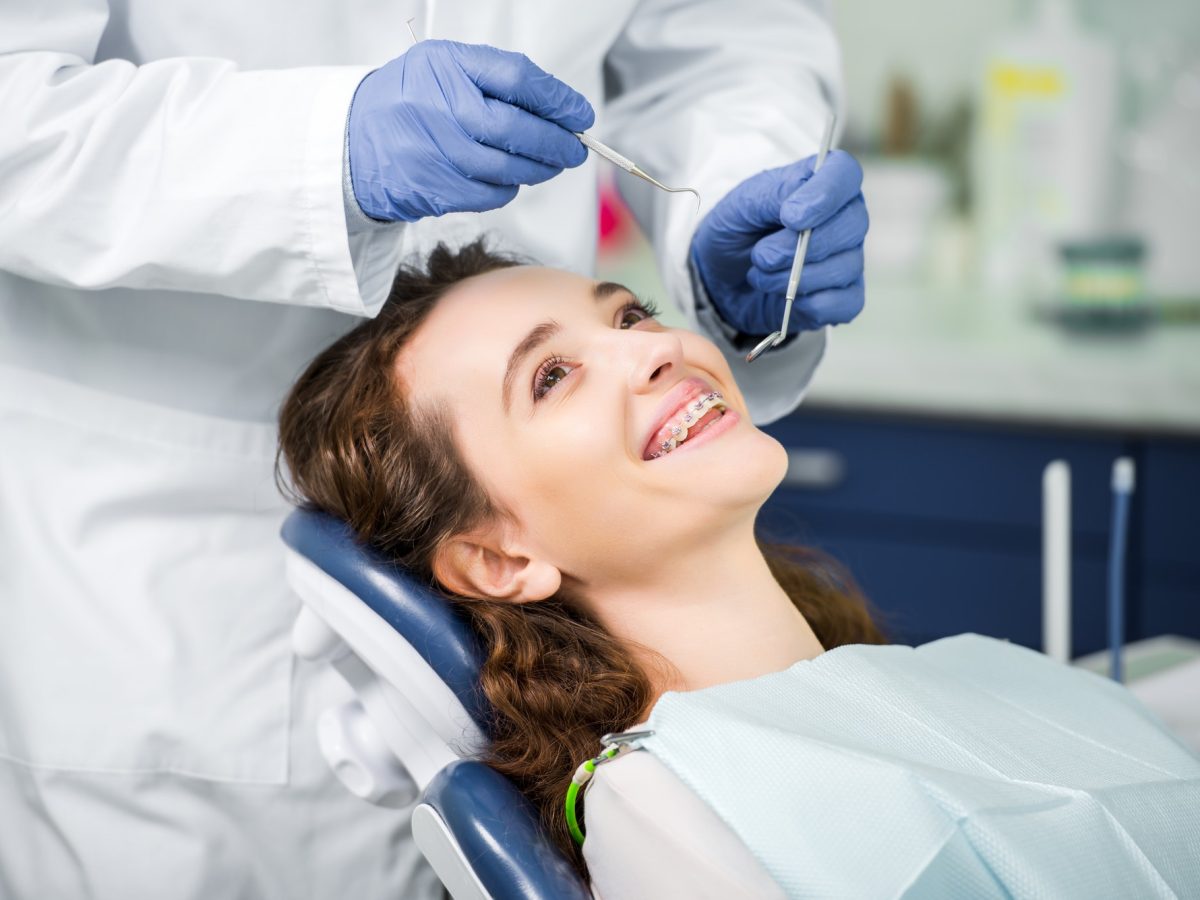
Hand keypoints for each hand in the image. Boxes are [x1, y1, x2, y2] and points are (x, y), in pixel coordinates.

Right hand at [348, 40, 593, 221]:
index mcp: (445, 65)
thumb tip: (560, 111)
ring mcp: (434, 151)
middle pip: (517, 129)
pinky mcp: (433, 188)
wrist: (353, 141)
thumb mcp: (444, 68)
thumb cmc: (410, 102)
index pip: (518, 79)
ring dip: (538, 170)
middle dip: (556, 143)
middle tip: (574, 149)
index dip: (557, 100)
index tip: (579, 116)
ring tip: (548, 165)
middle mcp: (438, 106)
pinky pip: (489, 194)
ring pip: (508, 168)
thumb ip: (496, 81)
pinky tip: (507, 178)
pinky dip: (507, 188)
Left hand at [690, 150, 867, 336]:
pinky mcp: (844, 297)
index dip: (824, 195)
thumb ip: (774, 196)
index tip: (789, 217)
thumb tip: (799, 211)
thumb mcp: (743, 204)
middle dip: (799, 248)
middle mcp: (844, 217)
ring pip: (844, 268)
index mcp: (823, 181)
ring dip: (794, 278)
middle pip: (852, 225)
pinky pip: (845, 303)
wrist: (722, 277)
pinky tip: (784, 297)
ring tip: (761, 275)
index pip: (845, 174)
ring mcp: (849, 258)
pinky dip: (809, 304)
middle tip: (761, 255)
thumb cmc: (737, 231)